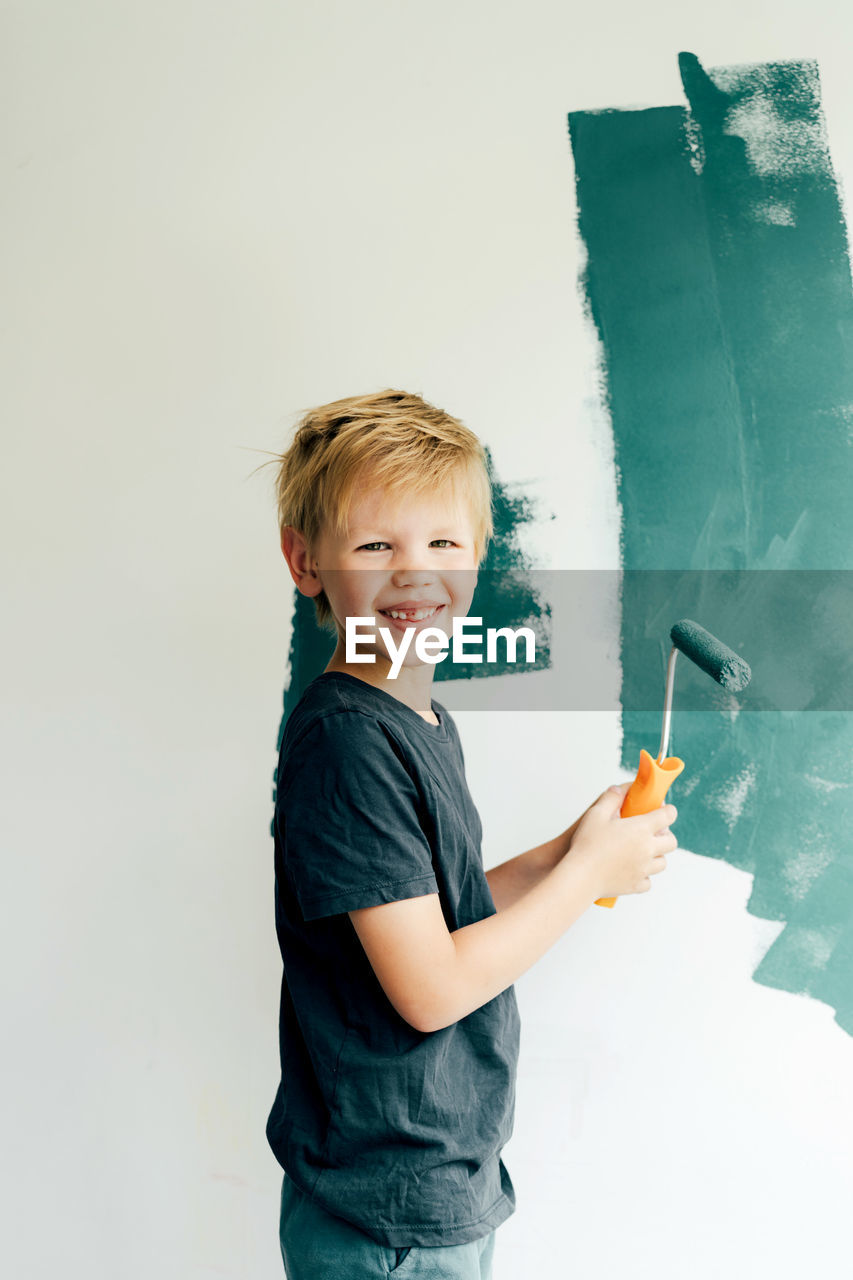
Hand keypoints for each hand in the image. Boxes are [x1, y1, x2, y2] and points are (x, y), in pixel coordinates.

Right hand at [566, 782, 676, 898]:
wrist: (581, 876)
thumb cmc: (587, 844)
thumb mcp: (596, 814)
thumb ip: (610, 798)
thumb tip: (619, 790)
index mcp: (641, 829)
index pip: (668, 816)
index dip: (668, 810)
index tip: (663, 810)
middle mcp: (647, 849)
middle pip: (671, 842)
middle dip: (666, 835)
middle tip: (653, 832)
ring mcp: (644, 869)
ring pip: (662, 863)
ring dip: (656, 855)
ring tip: (642, 851)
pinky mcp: (636, 885)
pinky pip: (648, 881)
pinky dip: (644, 875)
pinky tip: (633, 869)